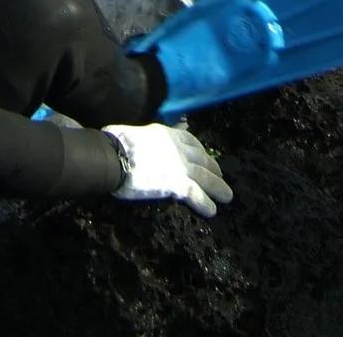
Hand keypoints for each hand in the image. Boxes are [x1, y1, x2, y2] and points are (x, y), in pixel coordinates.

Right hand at [103, 124, 231, 218]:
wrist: (116, 156)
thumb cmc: (119, 143)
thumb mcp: (139, 131)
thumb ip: (150, 134)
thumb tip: (151, 133)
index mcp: (168, 134)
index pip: (191, 140)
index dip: (201, 150)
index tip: (206, 157)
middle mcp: (179, 149)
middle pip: (202, 160)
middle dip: (213, 169)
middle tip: (221, 178)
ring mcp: (180, 166)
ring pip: (205, 178)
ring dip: (217, 188)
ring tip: (227, 196)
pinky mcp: (178, 185)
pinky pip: (197, 196)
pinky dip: (205, 204)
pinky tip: (211, 211)